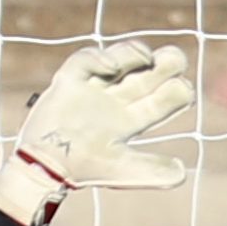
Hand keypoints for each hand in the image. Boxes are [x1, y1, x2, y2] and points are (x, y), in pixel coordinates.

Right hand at [0, 42, 194, 225]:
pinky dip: (100, 59)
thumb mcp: (122, 170)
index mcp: (133, 118)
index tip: (181, 90)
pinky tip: (110, 68)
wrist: (45, 168)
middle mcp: (118, 99)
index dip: (178, 90)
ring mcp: (94, 87)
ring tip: (145, 57)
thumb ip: (151, 170)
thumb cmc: (84, 168)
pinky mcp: (70, 80)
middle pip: (150, 72)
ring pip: (123, 58)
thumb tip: (181, 173)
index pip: (164, 96)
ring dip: (136, 52)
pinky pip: (86, 60)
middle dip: (167, 62)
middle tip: (174, 59)